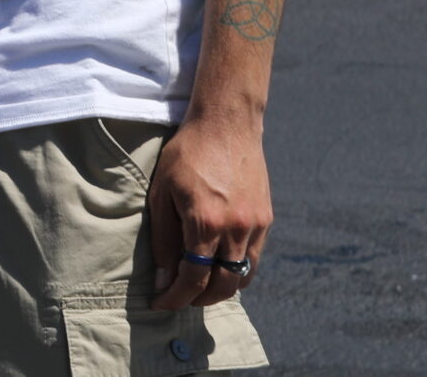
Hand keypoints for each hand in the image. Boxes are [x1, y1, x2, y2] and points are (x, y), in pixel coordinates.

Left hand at [147, 113, 271, 308]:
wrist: (227, 124)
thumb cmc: (187, 153)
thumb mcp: (162, 191)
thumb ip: (164, 237)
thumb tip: (164, 276)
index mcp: (206, 222)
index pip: (193, 277)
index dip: (175, 297)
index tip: (160, 303)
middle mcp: (236, 229)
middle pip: (222, 286)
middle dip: (198, 299)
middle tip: (179, 297)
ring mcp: (255, 226)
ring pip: (242, 277)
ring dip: (220, 289)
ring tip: (199, 286)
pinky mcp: (266, 219)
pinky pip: (253, 259)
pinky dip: (236, 270)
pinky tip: (219, 265)